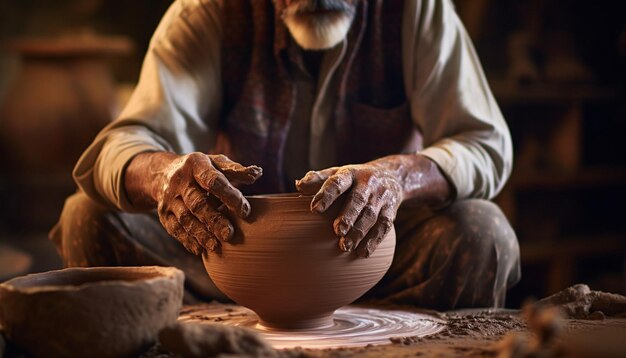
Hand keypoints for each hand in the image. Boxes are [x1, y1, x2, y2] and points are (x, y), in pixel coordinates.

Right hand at [131, 152, 261, 254]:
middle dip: (214, 219)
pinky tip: (200, 250)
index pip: (213, 180)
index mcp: (196, 165)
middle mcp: (179, 181)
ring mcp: (169, 198)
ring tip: (216, 246)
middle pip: (197, 203)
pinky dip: (187, 240)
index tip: (245, 211)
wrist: (163, 173)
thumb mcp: (216, 162)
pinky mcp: (163, 213)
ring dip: (200, 233)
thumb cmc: (200, 170)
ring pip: (184, 218)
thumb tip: (257, 173)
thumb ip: (235, 170)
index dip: (230, 196)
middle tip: (230, 234)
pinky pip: (174, 228)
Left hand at [296, 164, 401, 257]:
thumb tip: (299, 184)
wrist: (392, 176)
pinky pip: (384, 226)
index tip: (315, 209)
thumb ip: (318, 179)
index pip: (338, 182)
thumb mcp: (338, 173)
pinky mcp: (391, 210)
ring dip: (359, 232)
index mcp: (350, 173)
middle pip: (358, 199)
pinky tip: (362, 253)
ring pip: (371, 215)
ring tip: (345, 247)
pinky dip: (374, 240)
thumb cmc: (354, 179)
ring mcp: (381, 196)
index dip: (327, 194)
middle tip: (337, 231)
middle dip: (348, 215)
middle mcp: (367, 183)